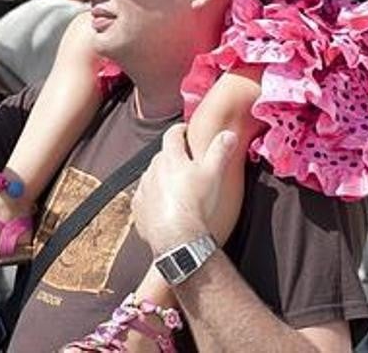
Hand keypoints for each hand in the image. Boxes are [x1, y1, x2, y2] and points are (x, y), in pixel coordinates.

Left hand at [132, 124, 238, 253]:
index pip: (172, 135)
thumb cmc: (195, 204)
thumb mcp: (213, 174)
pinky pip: (145, 197)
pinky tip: (164, 206)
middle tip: (187, 163)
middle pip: (162, 155)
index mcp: (171, 158)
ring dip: (162, 177)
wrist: (178, 236)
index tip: (185, 131)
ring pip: (152, 176)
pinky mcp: (139, 207)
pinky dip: (153, 198)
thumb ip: (220, 151)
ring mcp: (144, 188)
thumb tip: (228, 134)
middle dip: (173, 156)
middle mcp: (153, 169)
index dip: (180, 130)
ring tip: (177, 188)